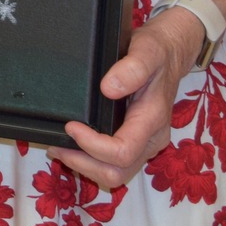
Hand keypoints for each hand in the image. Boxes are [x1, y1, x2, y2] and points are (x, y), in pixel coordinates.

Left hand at [55, 7, 204, 187]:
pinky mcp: (137, 141)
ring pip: (115, 173)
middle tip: (56, 146)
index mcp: (152, 120)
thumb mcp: (147, 51)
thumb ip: (132, 68)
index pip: (122, 151)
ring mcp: (145, 143)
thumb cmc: (158, 51)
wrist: (170, 53)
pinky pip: (115, 164)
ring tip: (58, 148)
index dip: (92, 145)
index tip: (70, 126)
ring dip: (85, 166)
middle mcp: (151, 139)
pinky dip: (91, 161)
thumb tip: (108, 88)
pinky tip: (73, 145)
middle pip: (117, 172)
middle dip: (83, 164)